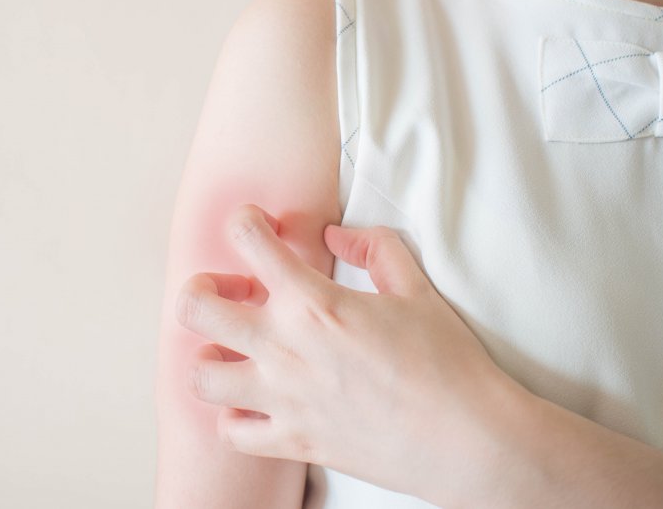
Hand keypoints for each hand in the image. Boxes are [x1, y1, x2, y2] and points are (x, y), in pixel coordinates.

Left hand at [176, 203, 527, 504]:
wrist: (468, 439)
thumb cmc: (447, 363)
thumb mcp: (417, 289)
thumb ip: (375, 248)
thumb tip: (338, 235)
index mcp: (314, 301)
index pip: (247, 239)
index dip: (244, 221)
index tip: (257, 228)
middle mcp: (284, 347)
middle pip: (195, 307)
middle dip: (202, 288)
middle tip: (235, 293)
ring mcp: (282, 399)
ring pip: (200, 375)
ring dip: (210, 356)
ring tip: (236, 351)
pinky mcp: (292, 442)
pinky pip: (231, 432)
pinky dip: (234, 417)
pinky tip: (256, 403)